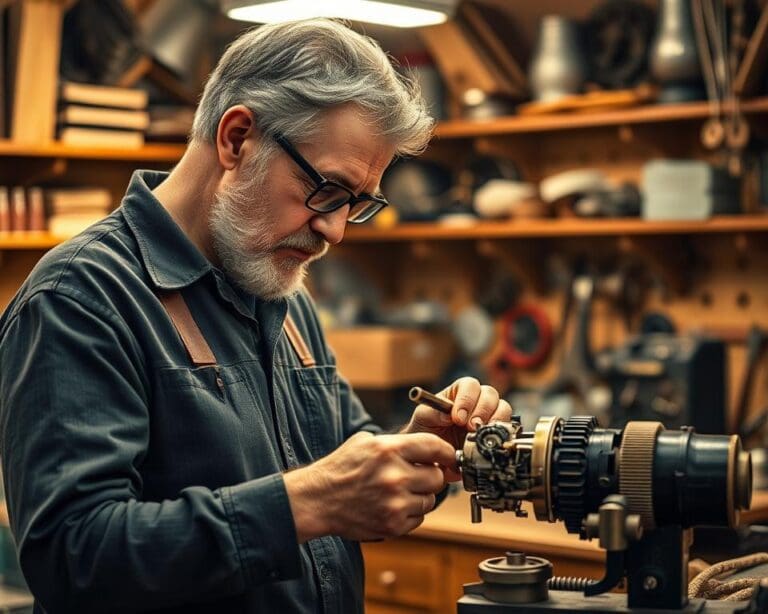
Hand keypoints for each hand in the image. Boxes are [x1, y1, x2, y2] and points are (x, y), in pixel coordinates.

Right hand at [283, 431, 455, 542]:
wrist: (318, 499)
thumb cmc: (341, 468)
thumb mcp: (366, 442)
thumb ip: (397, 443)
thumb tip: (426, 447)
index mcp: (389, 450)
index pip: (436, 447)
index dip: (446, 452)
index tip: (448, 457)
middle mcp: (395, 476)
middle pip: (437, 477)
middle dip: (430, 476)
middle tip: (417, 476)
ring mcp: (395, 503)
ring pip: (430, 499)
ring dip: (420, 496)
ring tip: (400, 491)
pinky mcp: (393, 525)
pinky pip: (419, 518)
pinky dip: (411, 513)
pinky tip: (393, 505)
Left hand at [402, 377, 512, 466]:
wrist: (434, 454)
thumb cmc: (427, 430)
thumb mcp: (423, 418)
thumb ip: (431, 412)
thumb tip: (448, 414)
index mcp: (459, 391)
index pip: (469, 385)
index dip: (466, 399)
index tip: (458, 417)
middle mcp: (477, 400)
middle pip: (490, 394)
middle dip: (482, 410)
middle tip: (471, 427)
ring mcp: (489, 415)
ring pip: (503, 407)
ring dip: (494, 420)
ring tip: (479, 434)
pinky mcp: (496, 432)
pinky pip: (507, 427)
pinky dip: (500, 433)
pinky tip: (488, 442)